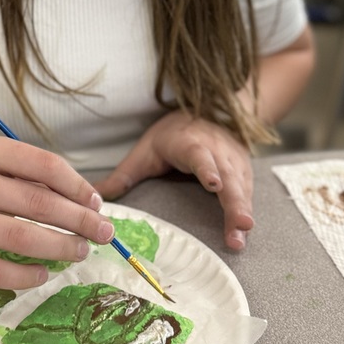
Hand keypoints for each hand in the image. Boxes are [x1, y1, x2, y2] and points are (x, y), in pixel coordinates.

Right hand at [0, 135, 113, 289]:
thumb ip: (24, 176)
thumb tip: (82, 201)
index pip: (44, 166)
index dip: (78, 186)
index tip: (96, 202)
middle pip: (39, 204)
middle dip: (80, 221)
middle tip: (103, 233)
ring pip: (23, 239)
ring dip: (61, 248)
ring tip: (79, 252)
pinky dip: (28, 276)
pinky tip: (43, 274)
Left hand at [91, 111, 253, 250]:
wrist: (209, 110)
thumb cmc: (173, 134)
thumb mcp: (145, 150)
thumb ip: (124, 174)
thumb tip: (95, 194)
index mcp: (189, 144)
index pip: (200, 156)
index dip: (208, 169)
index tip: (214, 184)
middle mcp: (215, 151)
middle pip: (227, 177)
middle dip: (234, 202)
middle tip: (241, 225)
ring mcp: (233, 161)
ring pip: (241, 186)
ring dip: (243, 210)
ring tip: (243, 233)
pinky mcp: (243, 170)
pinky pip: (247, 191)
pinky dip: (248, 208)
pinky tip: (245, 229)